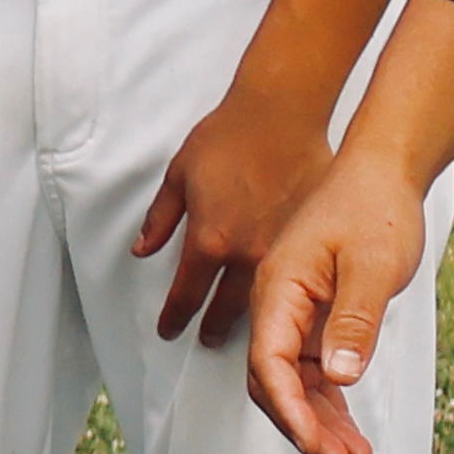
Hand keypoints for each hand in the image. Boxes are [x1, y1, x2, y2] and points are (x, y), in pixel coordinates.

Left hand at [134, 79, 335, 348]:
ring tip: (244, 331)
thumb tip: (142, 250)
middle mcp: (246, 255)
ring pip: (265, 301)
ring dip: (251, 320)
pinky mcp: (311, 242)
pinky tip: (287, 303)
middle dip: (213, 327)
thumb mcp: (179, 174)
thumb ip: (160, 218)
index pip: (187, 294)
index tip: (170, 330)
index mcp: (209, 239)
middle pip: (226, 309)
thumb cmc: (228, 137)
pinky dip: (289, 295)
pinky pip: (298, 279)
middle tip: (206, 339)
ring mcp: (283, 251)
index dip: (175, 317)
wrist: (281, 115)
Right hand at [245, 145, 440, 453]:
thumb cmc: (372, 208)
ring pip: (297, 382)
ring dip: (320, 422)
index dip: (288, 408)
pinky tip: (353, 433)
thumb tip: (338, 378)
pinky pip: (317, 371)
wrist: (383, 173)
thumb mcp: (371, 267)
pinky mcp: (320, 318)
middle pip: (274, 380)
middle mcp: (280, 304)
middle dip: (303, 426)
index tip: (314, 444)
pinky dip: (333, 403)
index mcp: (278, 287)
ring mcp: (298, 313)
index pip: (268, 361)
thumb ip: (353, 322)